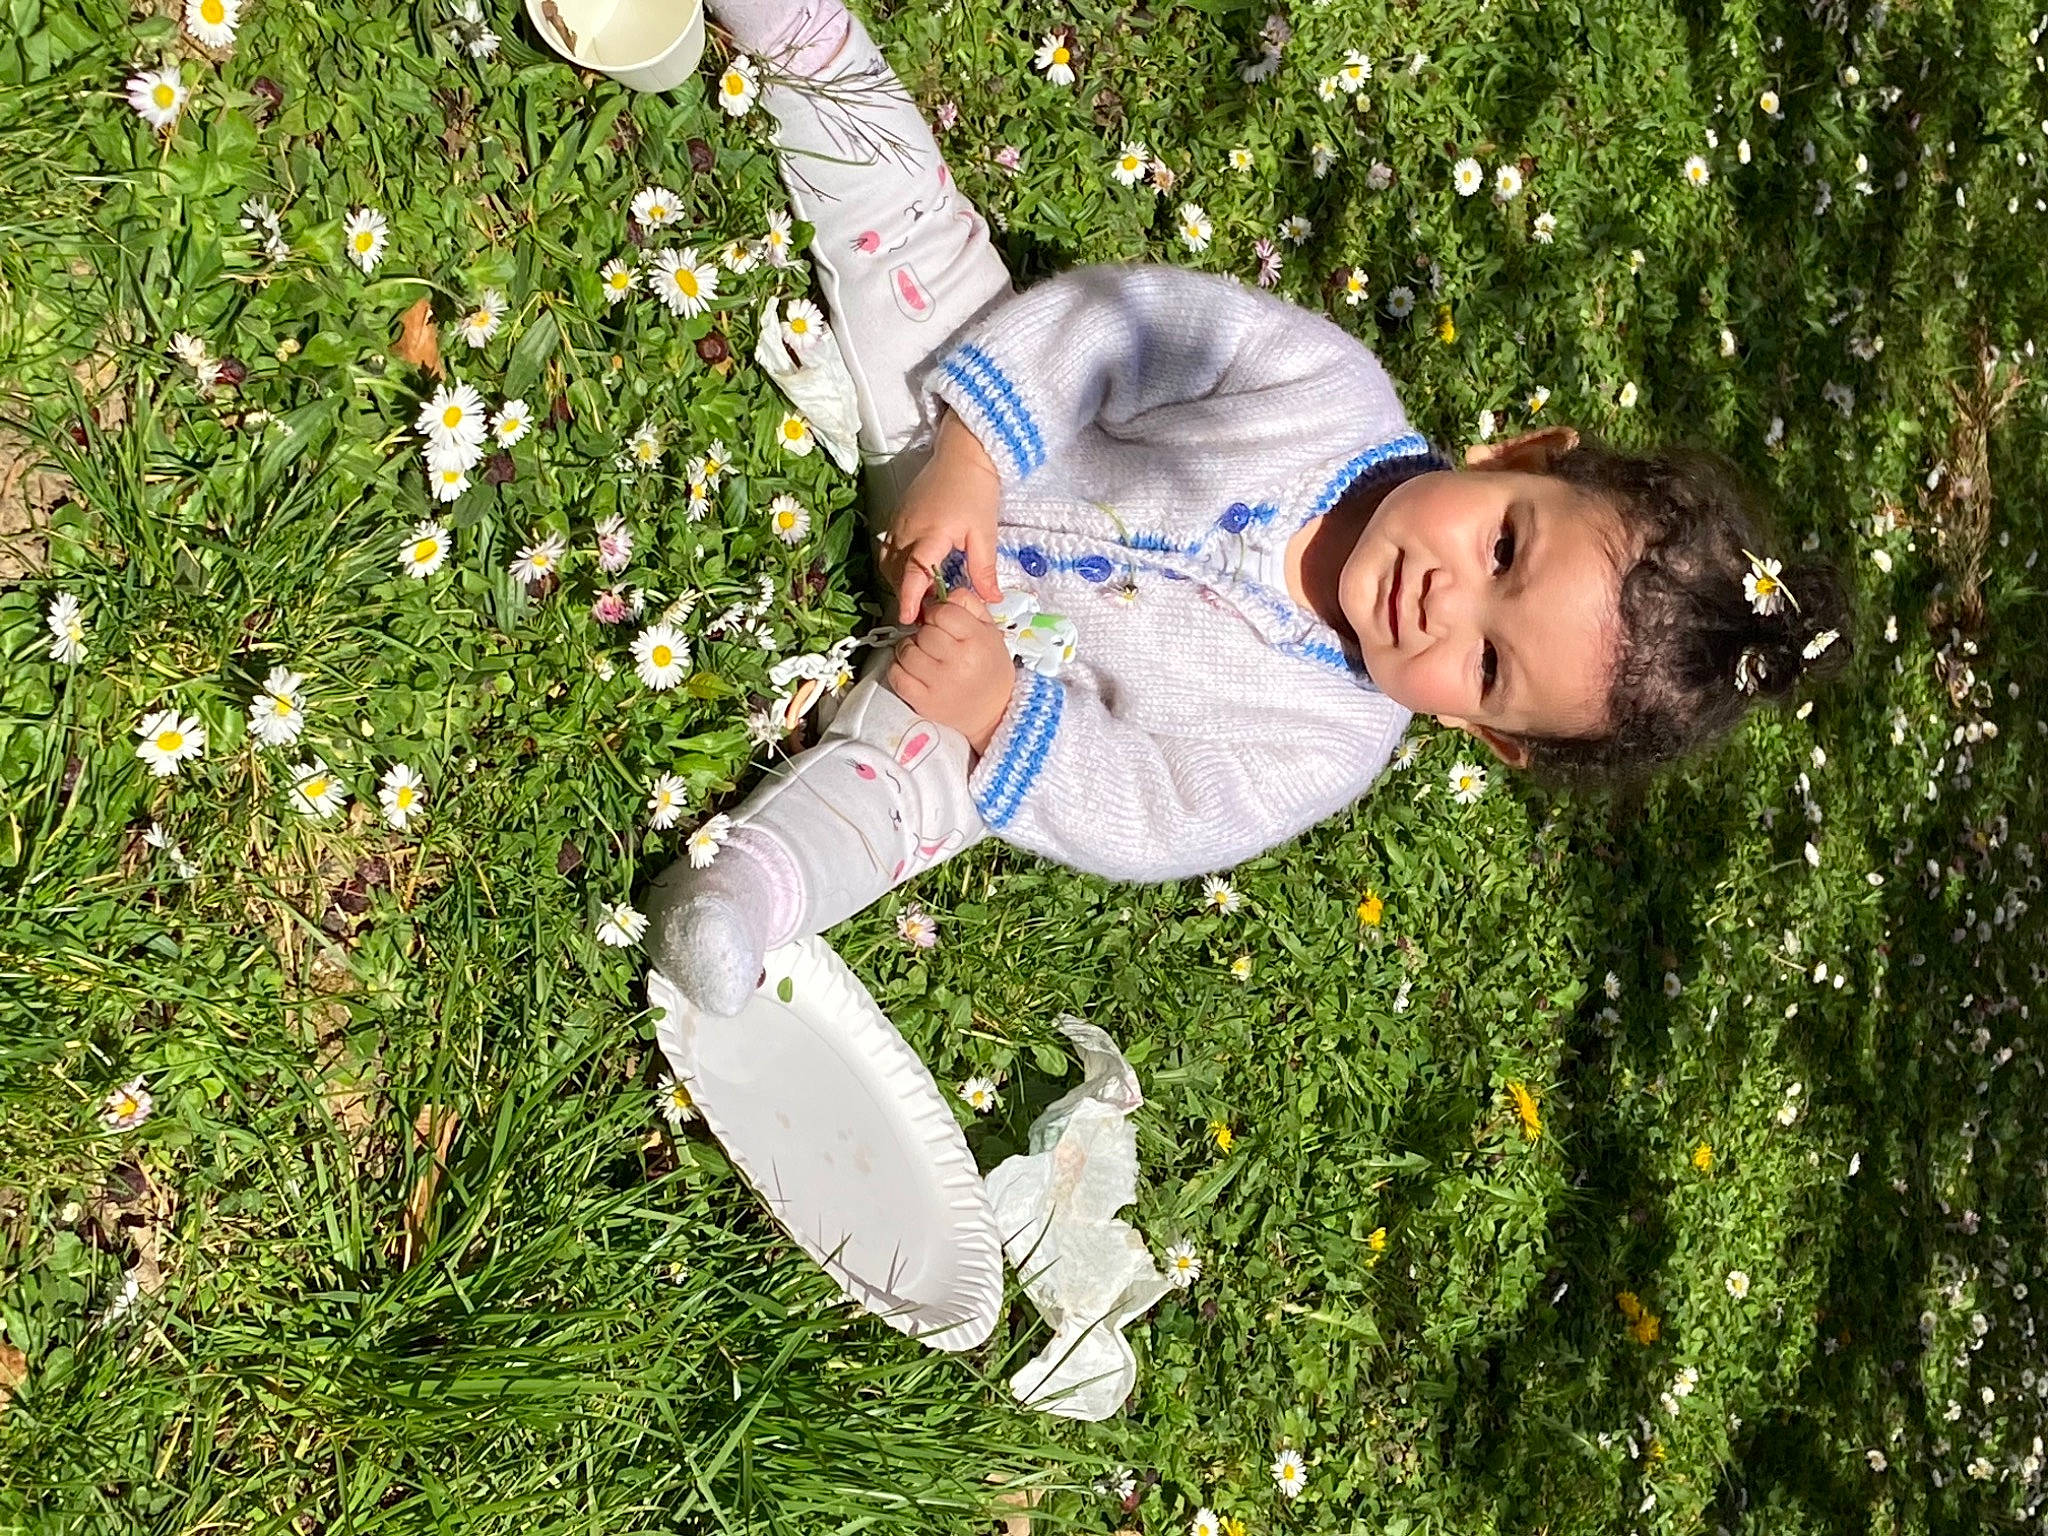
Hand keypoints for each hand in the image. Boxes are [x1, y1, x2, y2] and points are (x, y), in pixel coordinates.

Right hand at [881, 409, 1002, 625]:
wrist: (963, 453)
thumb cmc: (975, 488)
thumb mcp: (985, 533)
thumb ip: (984, 569)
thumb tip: (990, 599)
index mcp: (931, 534)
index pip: (914, 573)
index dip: (910, 599)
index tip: (909, 618)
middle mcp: (908, 529)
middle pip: (897, 573)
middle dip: (907, 595)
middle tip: (925, 613)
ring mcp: (899, 522)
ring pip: (889, 563)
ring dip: (899, 582)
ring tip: (920, 594)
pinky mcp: (897, 516)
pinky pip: (887, 549)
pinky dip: (895, 566)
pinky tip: (912, 572)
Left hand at [887, 590, 1015, 756]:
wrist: (993, 712)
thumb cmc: (990, 669)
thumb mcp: (990, 631)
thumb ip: (969, 604)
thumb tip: (944, 592)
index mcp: (977, 641)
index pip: (943, 611)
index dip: (939, 614)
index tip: (942, 622)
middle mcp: (958, 662)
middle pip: (924, 631)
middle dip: (926, 633)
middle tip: (937, 643)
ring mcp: (938, 684)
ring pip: (906, 651)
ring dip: (911, 650)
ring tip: (925, 656)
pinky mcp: (923, 702)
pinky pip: (896, 675)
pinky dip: (899, 669)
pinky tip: (913, 670)